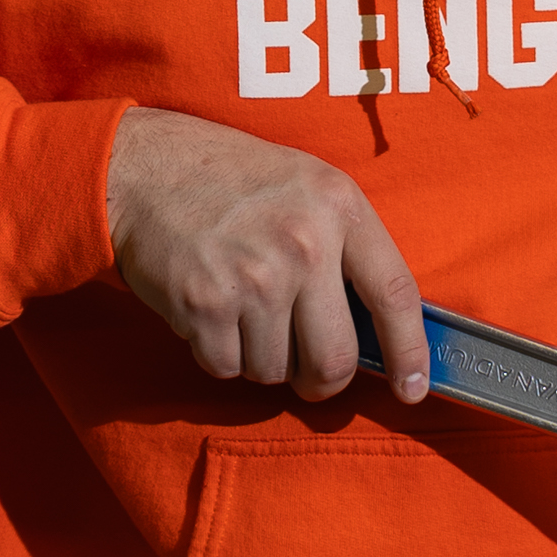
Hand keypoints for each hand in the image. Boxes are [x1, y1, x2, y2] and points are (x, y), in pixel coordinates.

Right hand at [102, 108, 427, 401]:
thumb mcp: (308, 185)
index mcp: (340, 207)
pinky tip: (210, 311)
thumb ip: (347, 245)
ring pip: (275, 371)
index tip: (412, 388)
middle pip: (335, 360)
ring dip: (261, 358)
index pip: (395, 294)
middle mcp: (304, 243)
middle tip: (307, 373)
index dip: (409, 351)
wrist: (143, 168)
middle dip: (322, 381)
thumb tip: (379, 333)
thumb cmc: (232, 179)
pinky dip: (219, 354)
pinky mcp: (206, 305)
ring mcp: (254, 277)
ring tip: (242, 311)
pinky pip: (227, 368)